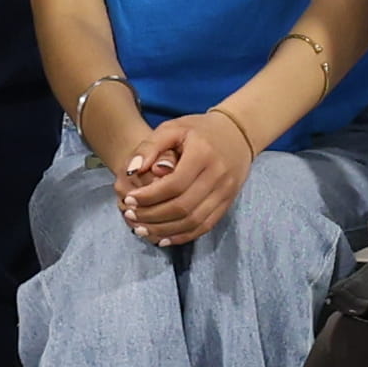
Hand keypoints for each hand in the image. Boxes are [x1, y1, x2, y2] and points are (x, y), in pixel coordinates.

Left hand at [118, 104, 258, 248]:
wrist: (237, 134)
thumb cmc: (199, 130)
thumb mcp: (173, 128)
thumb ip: (149, 147)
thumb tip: (130, 171)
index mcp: (203, 154)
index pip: (174, 184)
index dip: (149, 196)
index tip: (129, 199)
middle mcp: (218, 175)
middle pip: (183, 206)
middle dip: (152, 215)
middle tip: (131, 215)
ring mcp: (225, 192)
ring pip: (193, 221)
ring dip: (165, 229)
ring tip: (141, 229)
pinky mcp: (228, 203)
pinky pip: (205, 226)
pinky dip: (183, 236)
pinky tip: (163, 238)